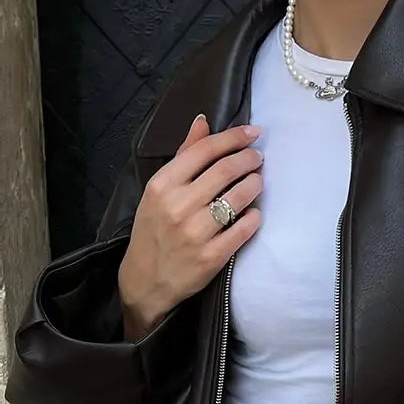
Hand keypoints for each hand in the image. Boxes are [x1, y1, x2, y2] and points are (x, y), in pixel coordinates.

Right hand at [118, 113, 263, 340]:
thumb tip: (203, 122)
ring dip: (255, 184)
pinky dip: (254, 216)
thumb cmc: (152, 232)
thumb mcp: (157, 192)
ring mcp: (196, 233)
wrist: (145, 282)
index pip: (205, 150)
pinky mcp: (212, 257)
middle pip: (225, 170)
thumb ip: (183, 157)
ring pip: (238, 197)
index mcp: (162, 186)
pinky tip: (253, 212)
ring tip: (257, 181)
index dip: (233, 137)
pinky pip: (244, 229)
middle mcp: (178, 206)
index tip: (252, 133)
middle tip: (257, 158)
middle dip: (249, 159)